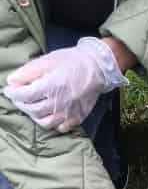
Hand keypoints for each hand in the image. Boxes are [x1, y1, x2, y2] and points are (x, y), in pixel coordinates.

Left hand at [3, 37, 126, 132]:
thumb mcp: (47, 61)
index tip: (8, 90)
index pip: (24, 95)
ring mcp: (68, 113)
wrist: (97, 68)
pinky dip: (51, 124)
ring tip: (32, 107)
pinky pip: (60, 128)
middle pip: (32, 110)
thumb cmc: (72, 61)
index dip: (13, 94)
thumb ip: (28, 72)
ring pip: (44, 122)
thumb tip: (11, 81)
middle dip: (21, 104)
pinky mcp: (77, 118)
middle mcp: (59, 102)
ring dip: (34, 116)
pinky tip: (48, 115)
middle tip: (18, 98)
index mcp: (50, 86)